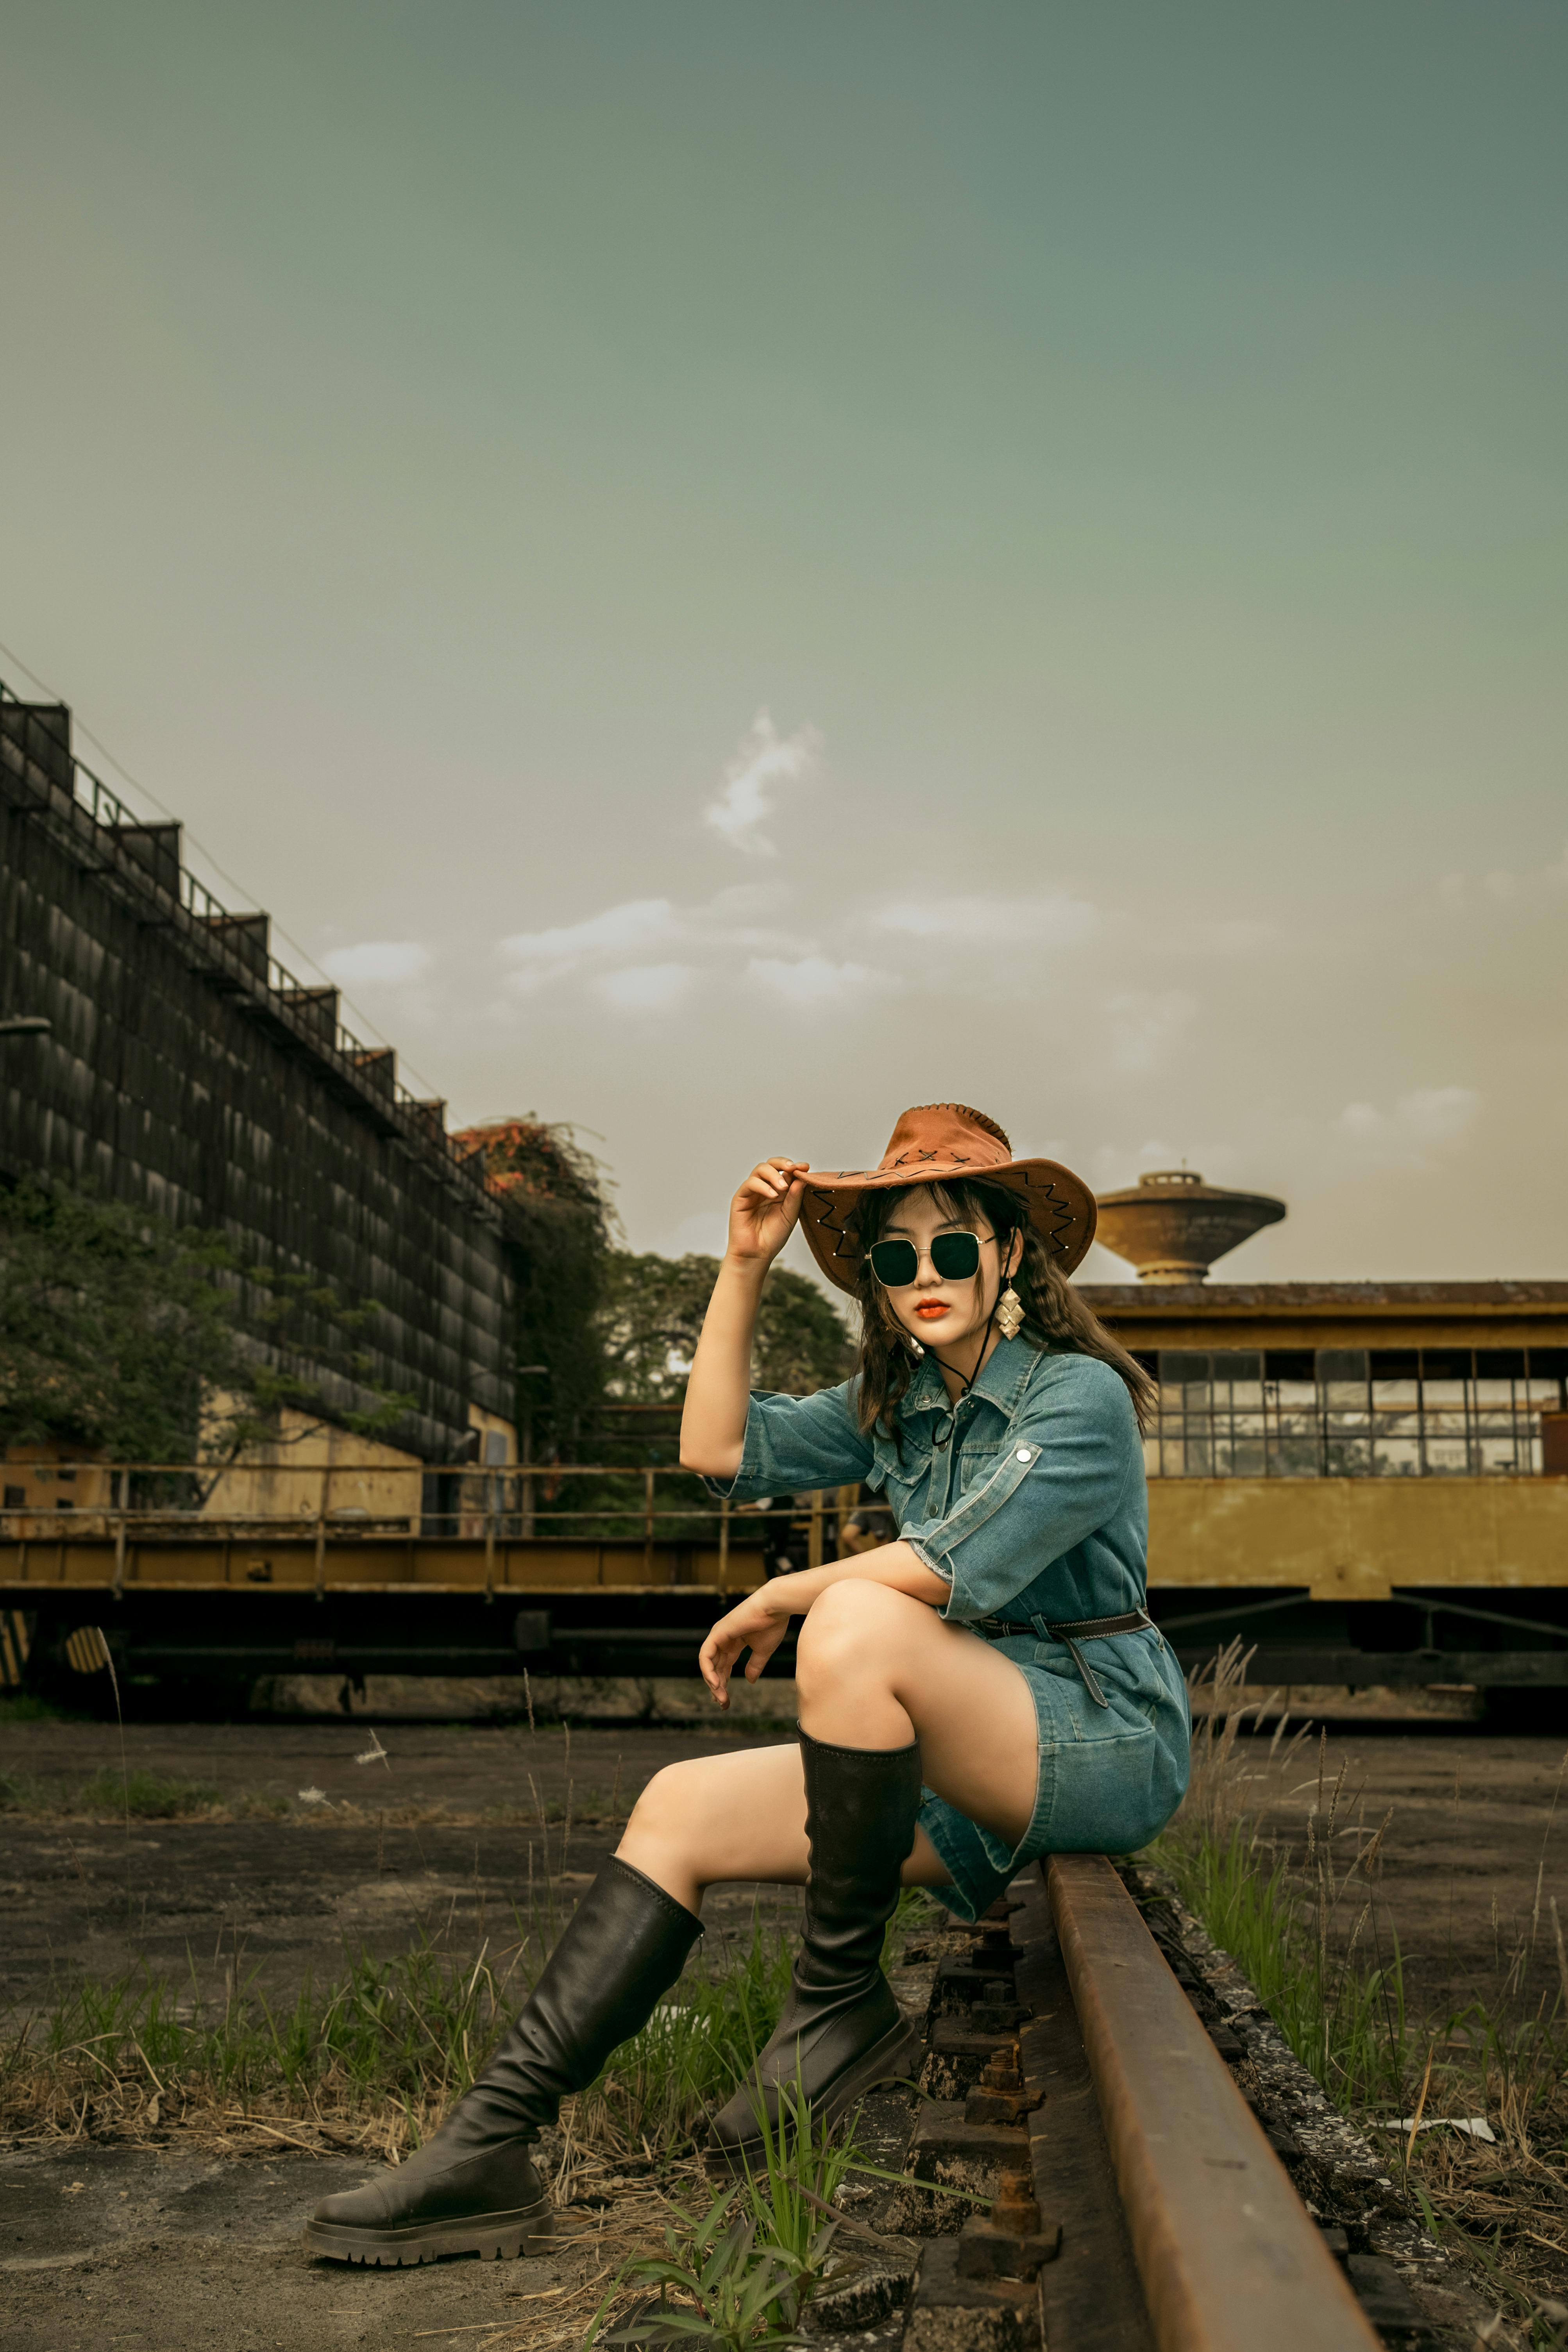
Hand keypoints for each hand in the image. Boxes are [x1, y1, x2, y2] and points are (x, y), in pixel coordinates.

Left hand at [698, 1588, 790, 1708]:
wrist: (776, 1607)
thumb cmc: (772, 1625)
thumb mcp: (763, 1651)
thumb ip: (754, 1665)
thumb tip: (750, 1681)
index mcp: (734, 1642)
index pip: (723, 1666)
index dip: (723, 1683)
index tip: (726, 1701)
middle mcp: (723, 1639)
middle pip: (714, 1667)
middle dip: (717, 1687)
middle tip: (723, 1703)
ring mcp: (719, 1635)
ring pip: (708, 1663)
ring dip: (713, 1682)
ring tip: (720, 1698)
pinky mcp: (717, 1633)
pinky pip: (706, 1655)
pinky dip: (708, 1670)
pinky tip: (716, 1684)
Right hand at [726, 1157, 807, 1269]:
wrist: (756, 1254)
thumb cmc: (773, 1237)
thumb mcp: (790, 1215)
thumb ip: (795, 1196)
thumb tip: (803, 1177)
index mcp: (779, 1191)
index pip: (785, 1172)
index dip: (795, 1167)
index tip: (806, 1168)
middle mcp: (765, 1188)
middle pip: (771, 1164)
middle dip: (783, 1163)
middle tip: (793, 1168)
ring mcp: (752, 1192)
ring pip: (760, 1169)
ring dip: (774, 1174)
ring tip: (783, 1187)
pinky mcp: (740, 1198)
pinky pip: (750, 1183)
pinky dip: (762, 1185)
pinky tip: (772, 1194)